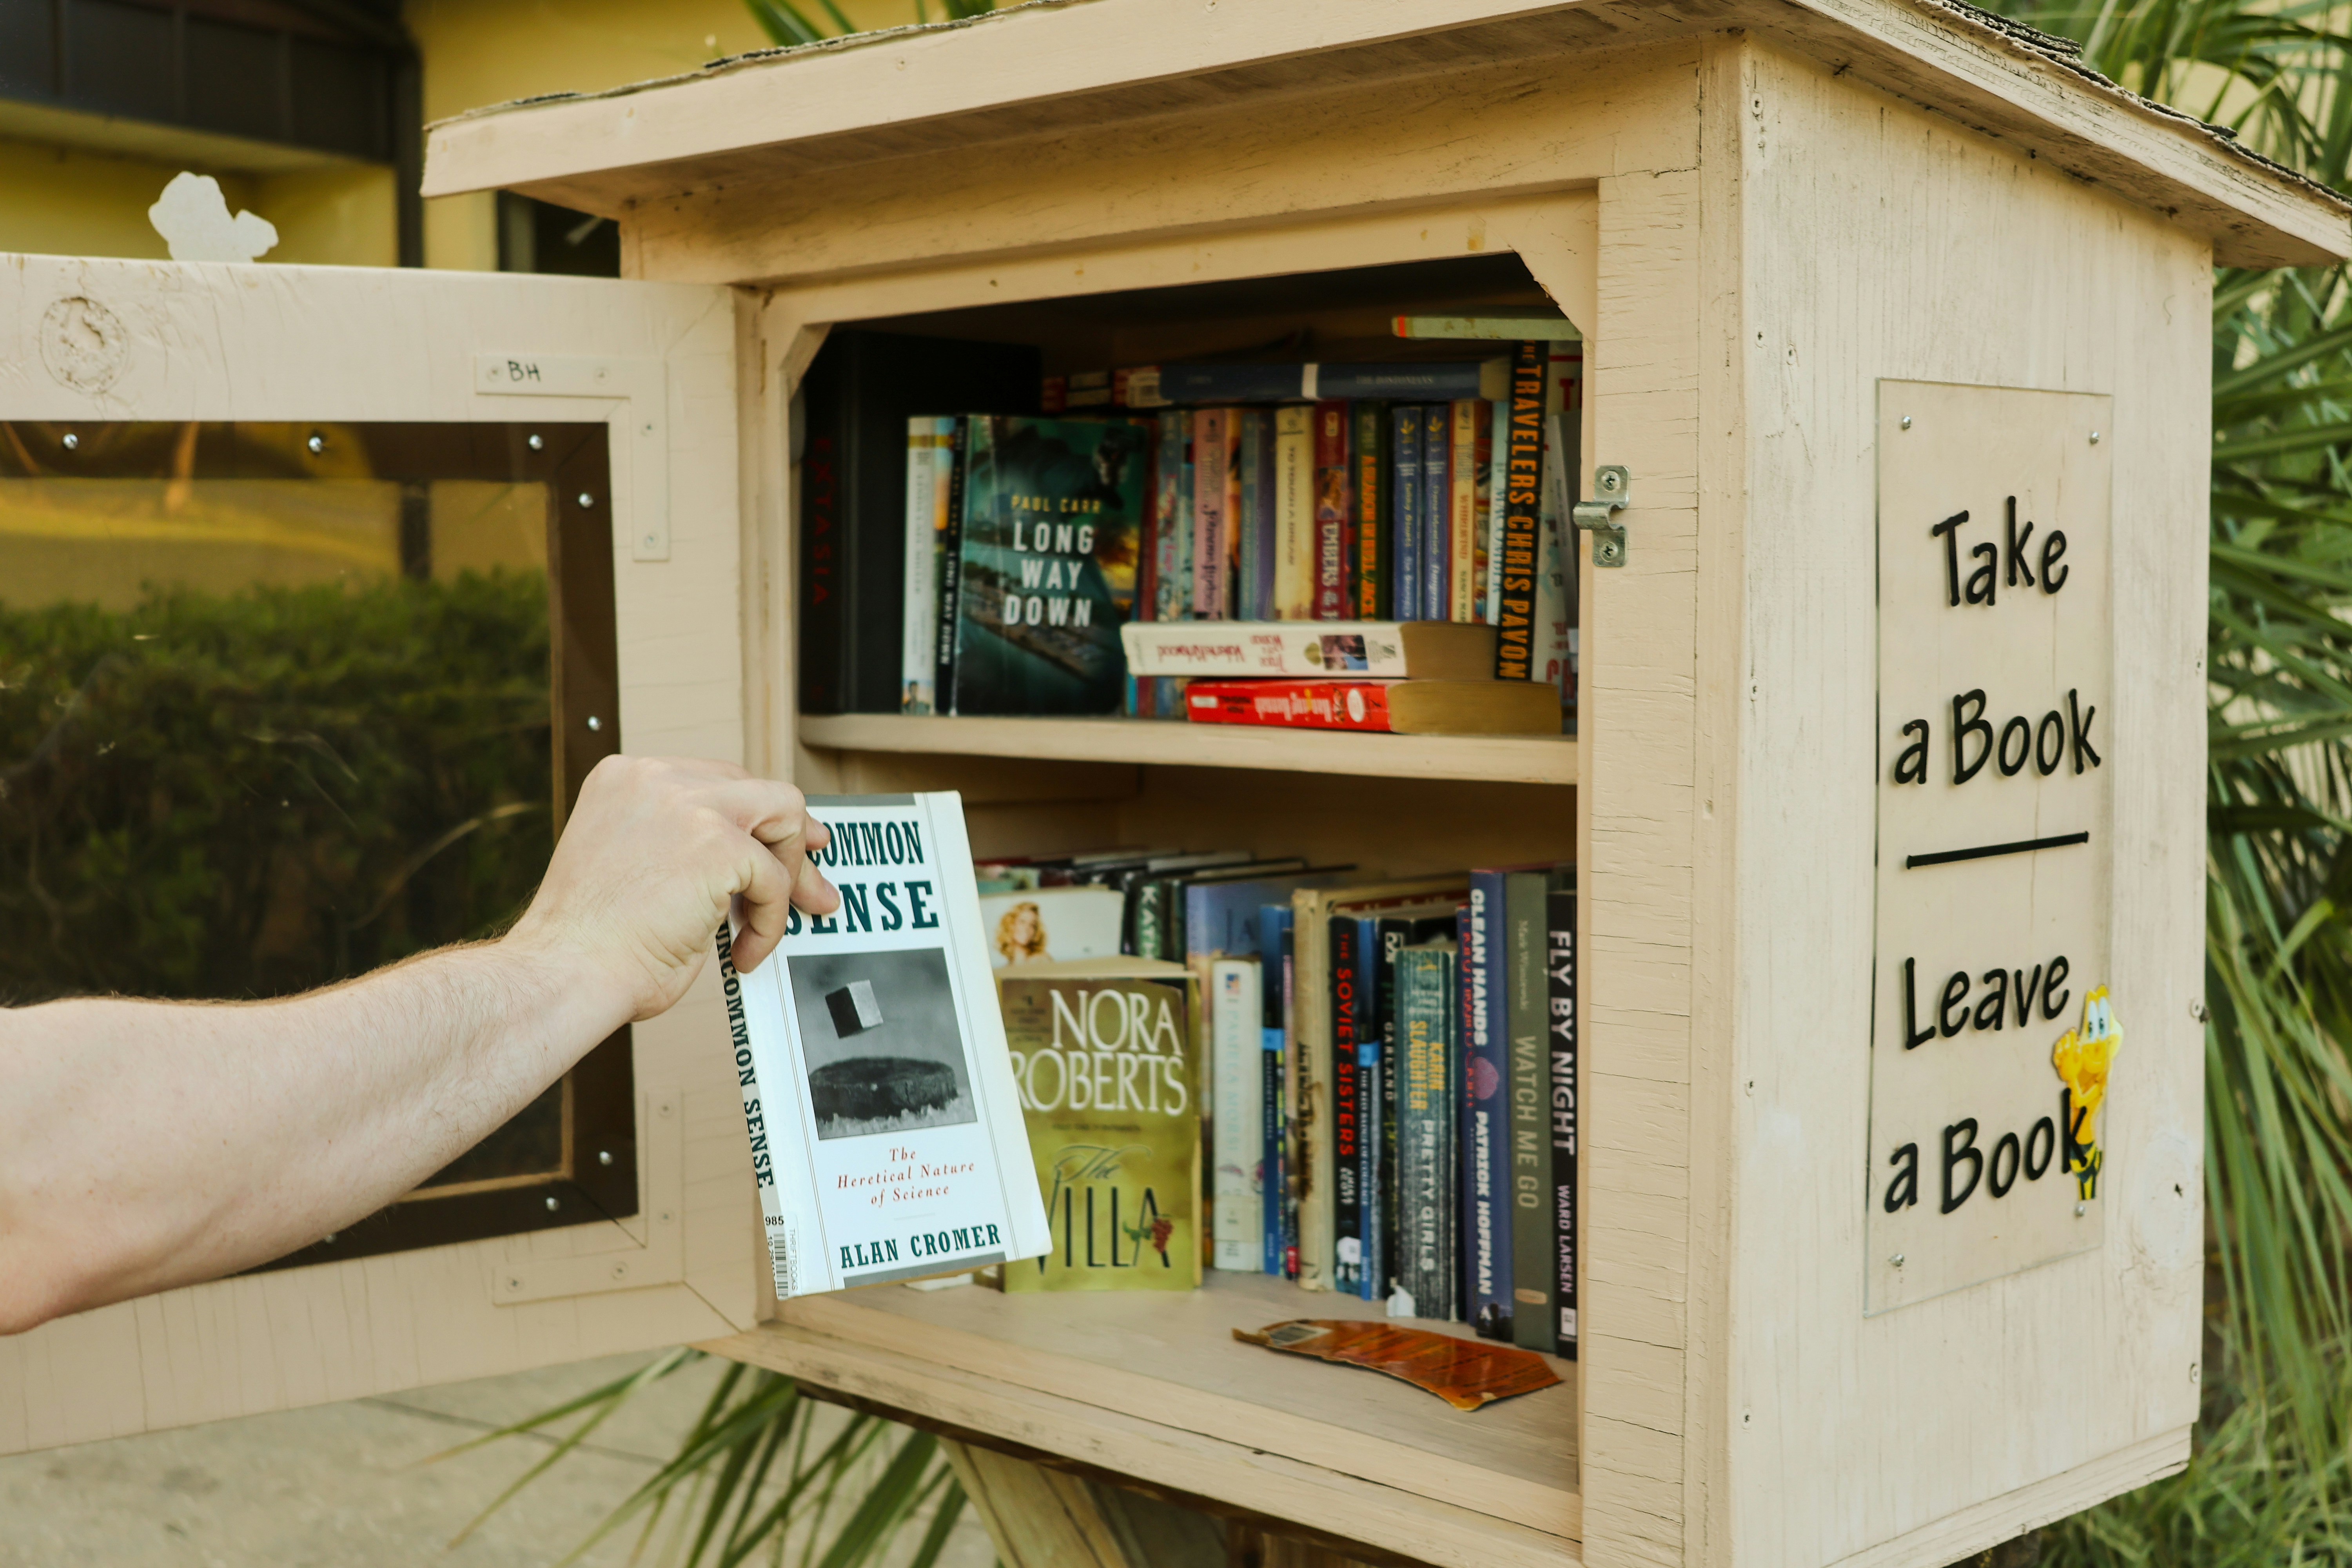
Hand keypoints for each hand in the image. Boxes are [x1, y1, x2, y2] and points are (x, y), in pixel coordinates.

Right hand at [505, 756, 837, 1022]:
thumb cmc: (590, 944)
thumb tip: (751, 859)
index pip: (715, 781)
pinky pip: (774, 878)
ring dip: (789, 873)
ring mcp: (688, 805)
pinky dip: (770, 921)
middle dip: (789, 840)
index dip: (753, 819)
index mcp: (626, 779)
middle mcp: (655, 778)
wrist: (565, 972)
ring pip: (783, 812)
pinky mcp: (717, 844)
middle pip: (755, 788)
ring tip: (769, 922)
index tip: (777, 848)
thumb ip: (681, 845)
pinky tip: (742, 952)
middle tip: (808, 887)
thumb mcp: (632, 866)